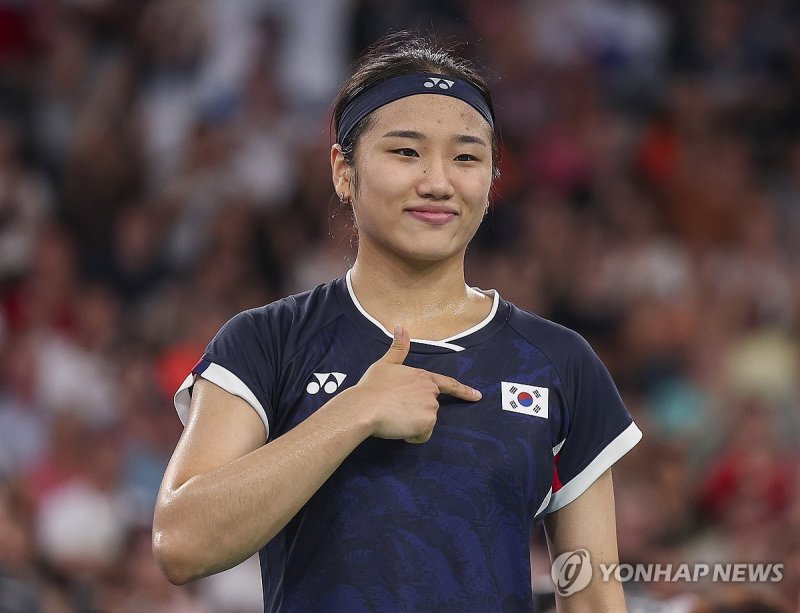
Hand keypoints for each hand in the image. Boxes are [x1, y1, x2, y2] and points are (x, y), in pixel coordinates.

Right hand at [344, 325, 481, 443]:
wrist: (365, 407)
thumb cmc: (372, 387)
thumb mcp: (385, 364)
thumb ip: (398, 348)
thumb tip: (401, 326)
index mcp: (423, 376)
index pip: (448, 384)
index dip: (464, 391)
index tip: (477, 396)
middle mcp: (431, 391)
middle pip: (429, 408)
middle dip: (415, 412)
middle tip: (395, 409)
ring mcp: (431, 407)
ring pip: (426, 423)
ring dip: (412, 424)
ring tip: (394, 417)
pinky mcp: (427, 423)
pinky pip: (422, 436)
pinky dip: (411, 436)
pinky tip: (397, 427)